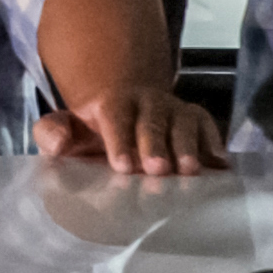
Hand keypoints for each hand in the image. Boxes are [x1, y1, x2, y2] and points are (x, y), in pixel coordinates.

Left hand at [32, 80, 224, 176]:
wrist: (123, 102)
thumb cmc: (93, 128)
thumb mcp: (67, 127)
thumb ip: (52, 133)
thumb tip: (59, 145)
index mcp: (112, 103)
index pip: (115, 117)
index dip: (119, 140)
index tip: (123, 167)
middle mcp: (146, 103)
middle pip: (152, 119)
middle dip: (155, 144)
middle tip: (158, 169)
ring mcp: (173, 109)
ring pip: (183, 121)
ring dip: (188, 145)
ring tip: (189, 171)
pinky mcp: (193, 118)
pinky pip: (206, 124)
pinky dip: (214, 142)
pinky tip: (221, 164)